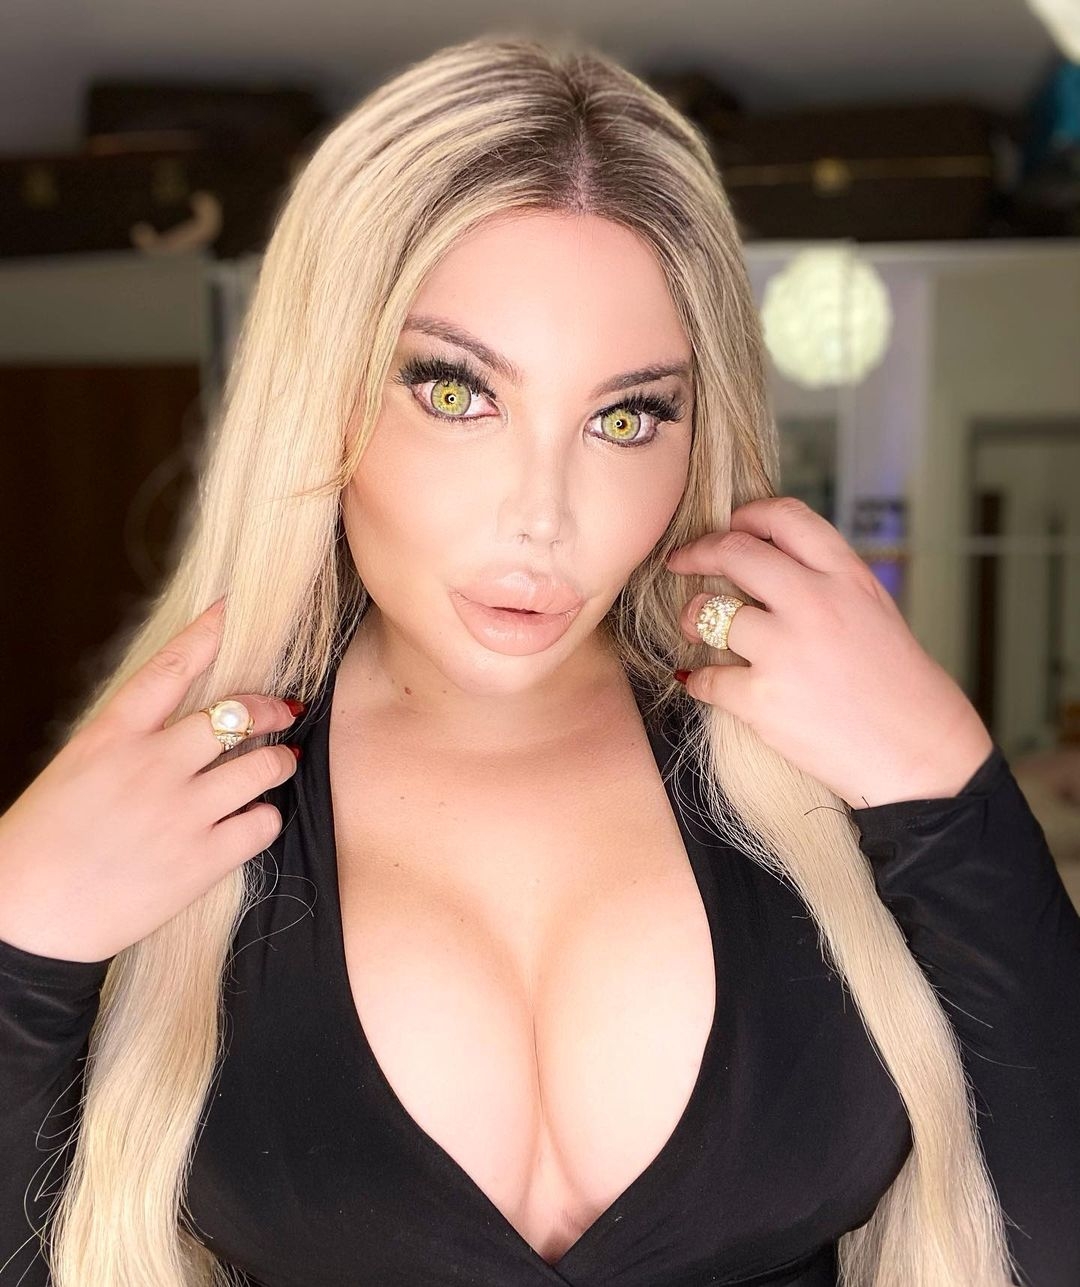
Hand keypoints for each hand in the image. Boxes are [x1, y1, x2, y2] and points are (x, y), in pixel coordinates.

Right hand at [0, 600, 302, 962]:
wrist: (27, 921)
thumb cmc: (43, 844)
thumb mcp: (76, 769)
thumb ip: (129, 740)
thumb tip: (182, 719)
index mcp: (111, 737)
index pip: (170, 668)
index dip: (208, 633)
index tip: (234, 609)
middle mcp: (152, 766)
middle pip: (238, 716)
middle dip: (270, 709)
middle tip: (283, 710)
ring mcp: (182, 813)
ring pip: (264, 766)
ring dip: (278, 761)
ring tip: (278, 764)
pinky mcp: (202, 861)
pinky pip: (264, 823)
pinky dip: (265, 817)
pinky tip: (253, 819)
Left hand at [667, 496, 993, 809]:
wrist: (920, 754)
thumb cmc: (899, 686)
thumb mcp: (873, 610)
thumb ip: (825, 581)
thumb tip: (765, 563)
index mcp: (846, 577)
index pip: (785, 517)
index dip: (746, 516)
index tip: (728, 526)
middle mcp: (814, 603)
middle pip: (734, 553)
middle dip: (697, 552)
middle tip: (681, 561)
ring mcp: (785, 651)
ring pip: (708, 612)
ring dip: (692, 618)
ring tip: (696, 629)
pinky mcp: (762, 700)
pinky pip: (705, 677)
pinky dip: (699, 680)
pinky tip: (706, 682)